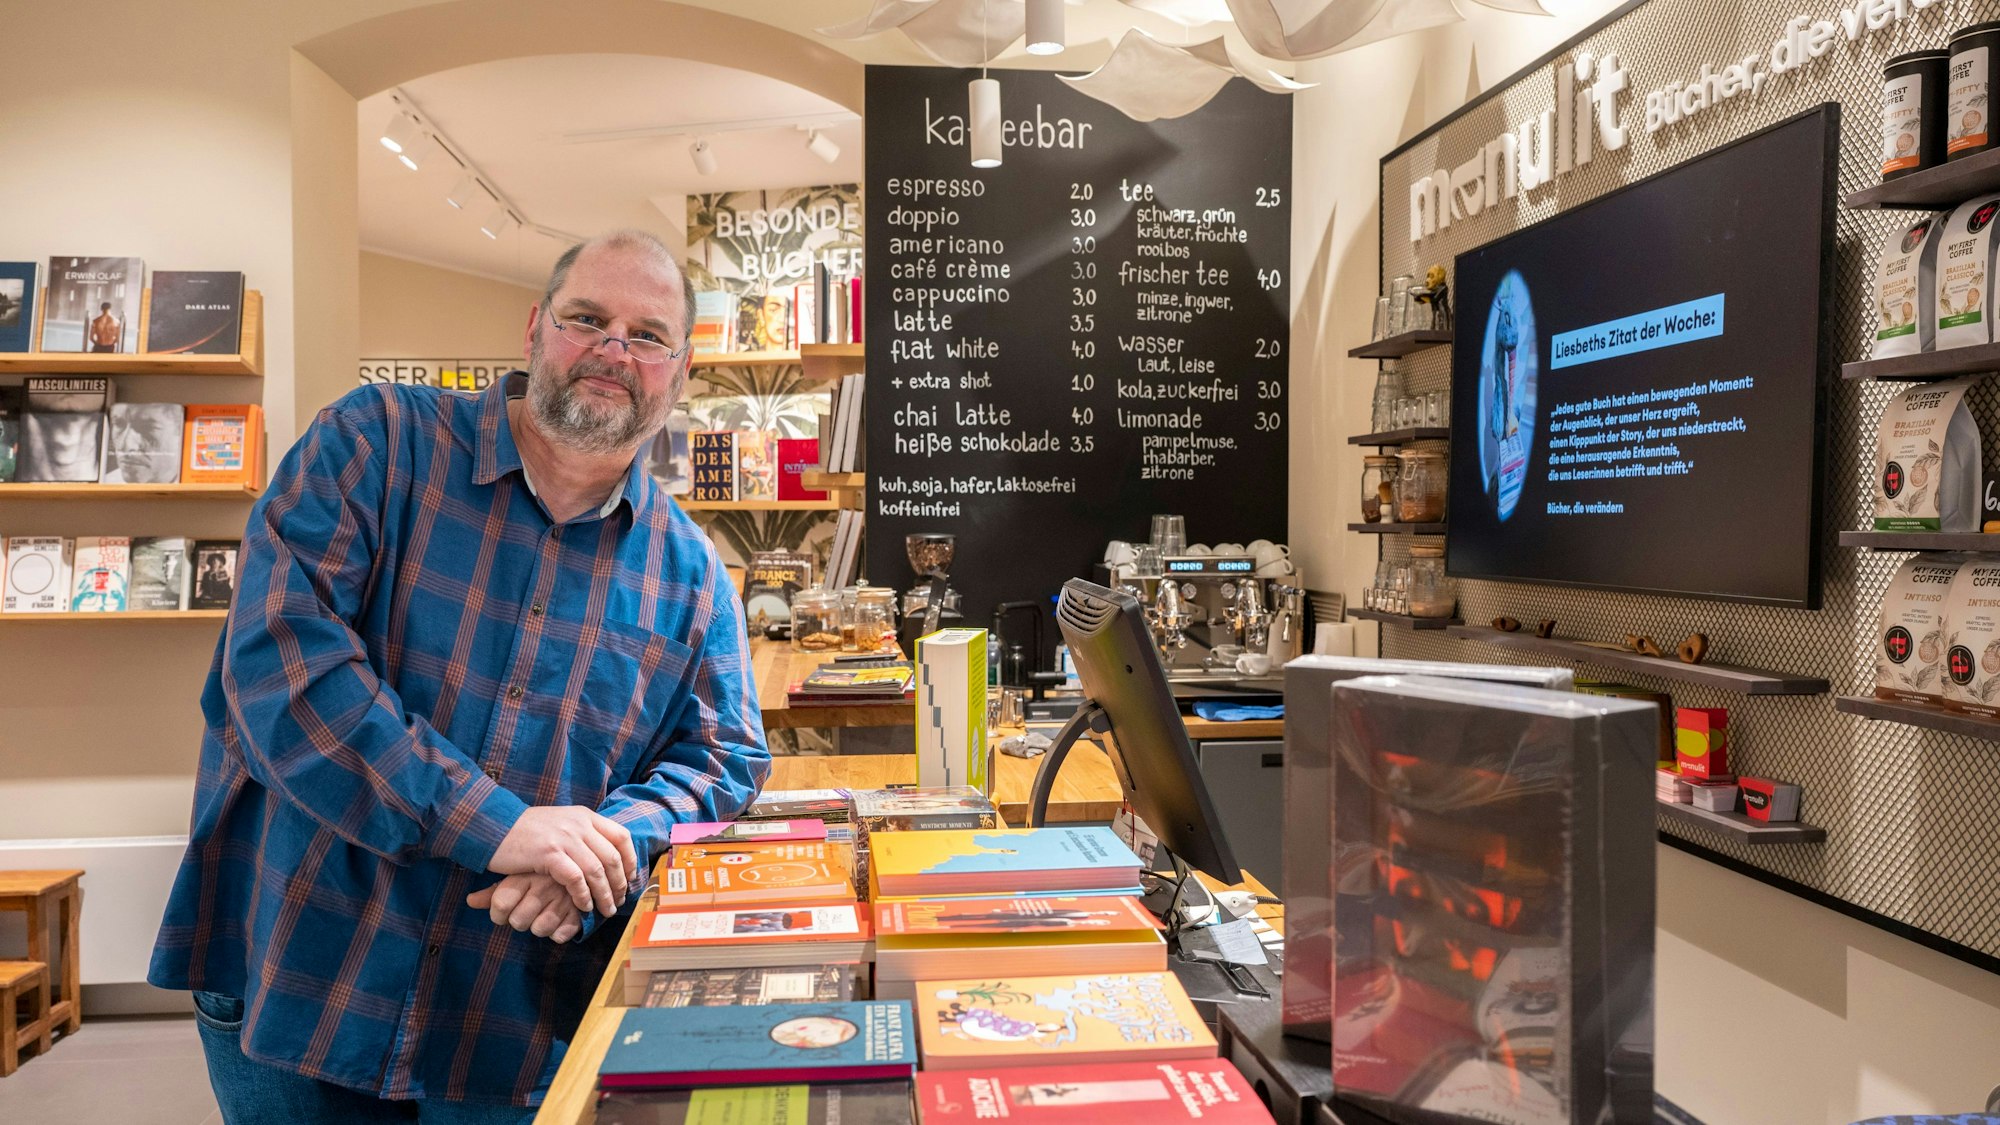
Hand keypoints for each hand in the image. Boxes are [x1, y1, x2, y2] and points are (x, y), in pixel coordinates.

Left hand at [468, 874, 580, 942]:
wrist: (583, 868)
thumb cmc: (542, 875)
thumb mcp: (517, 877)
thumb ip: (493, 892)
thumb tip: (469, 901)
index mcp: (526, 874)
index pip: (500, 904)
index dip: (498, 915)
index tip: (504, 912)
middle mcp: (544, 885)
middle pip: (518, 921)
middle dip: (520, 921)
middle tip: (528, 912)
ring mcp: (564, 898)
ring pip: (539, 929)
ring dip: (538, 927)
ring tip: (543, 915)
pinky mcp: (579, 911)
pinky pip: (560, 935)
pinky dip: (558, 933)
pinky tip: (559, 921)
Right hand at [489, 806, 636, 915]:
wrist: (494, 824)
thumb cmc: (526, 829)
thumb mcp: (561, 822)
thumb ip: (582, 832)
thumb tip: (603, 852)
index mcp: (585, 816)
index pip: (621, 836)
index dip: (630, 860)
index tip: (630, 879)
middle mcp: (579, 825)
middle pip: (612, 857)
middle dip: (619, 883)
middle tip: (619, 901)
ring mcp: (565, 838)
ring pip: (596, 871)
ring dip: (604, 894)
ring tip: (606, 910)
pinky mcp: (549, 854)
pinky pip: (575, 879)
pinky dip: (583, 896)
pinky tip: (583, 906)